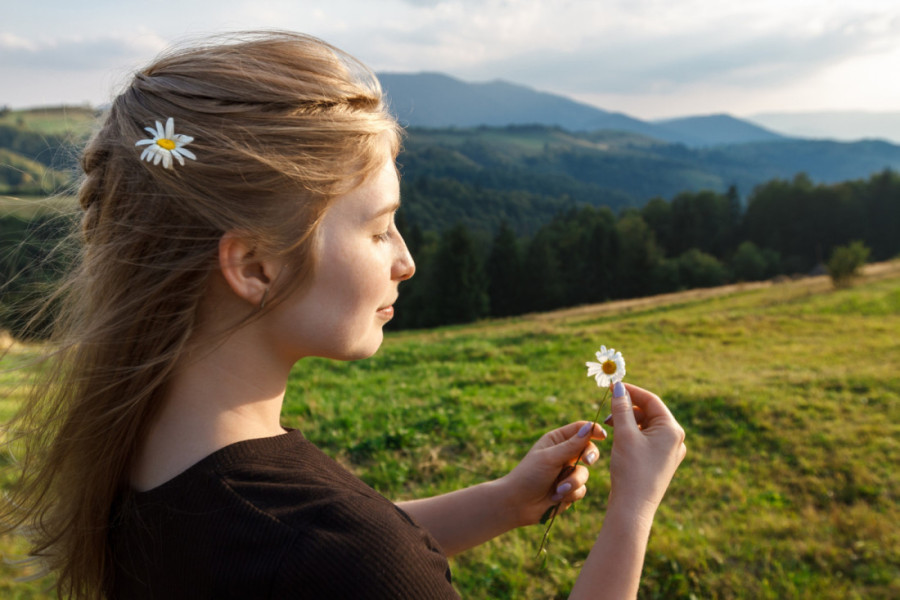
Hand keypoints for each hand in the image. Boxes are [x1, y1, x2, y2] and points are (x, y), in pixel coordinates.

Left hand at [499, 420, 607, 526]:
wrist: (518, 504)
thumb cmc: (529, 476)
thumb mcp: (550, 458)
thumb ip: (572, 445)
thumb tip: (590, 426)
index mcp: (556, 440)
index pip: (580, 429)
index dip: (593, 430)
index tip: (603, 436)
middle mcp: (564, 454)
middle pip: (589, 449)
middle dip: (589, 456)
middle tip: (586, 461)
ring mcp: (568, 472)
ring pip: (585, 473)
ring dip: (572, 482)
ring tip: (557, 490)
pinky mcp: (570, 490)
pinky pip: (582, 489)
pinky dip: (570, 494)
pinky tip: (555, 498)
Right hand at [605, 382, 685, 515]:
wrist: (634, 508)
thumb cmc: (631, 470)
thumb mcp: (624, 435)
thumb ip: (621, 408)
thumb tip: (618, 387)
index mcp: (672, 430)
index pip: (651, 400)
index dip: (631, 391)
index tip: (612, 387)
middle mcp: (676, 439)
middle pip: (650, 412)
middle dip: (628, 408)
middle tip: (608, 409)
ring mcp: (670, 452)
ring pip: (648, 426)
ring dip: (629, 422)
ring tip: (610, 426)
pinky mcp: (661, 462)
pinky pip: (648, 439)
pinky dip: (633, 434)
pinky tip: (619, 439)